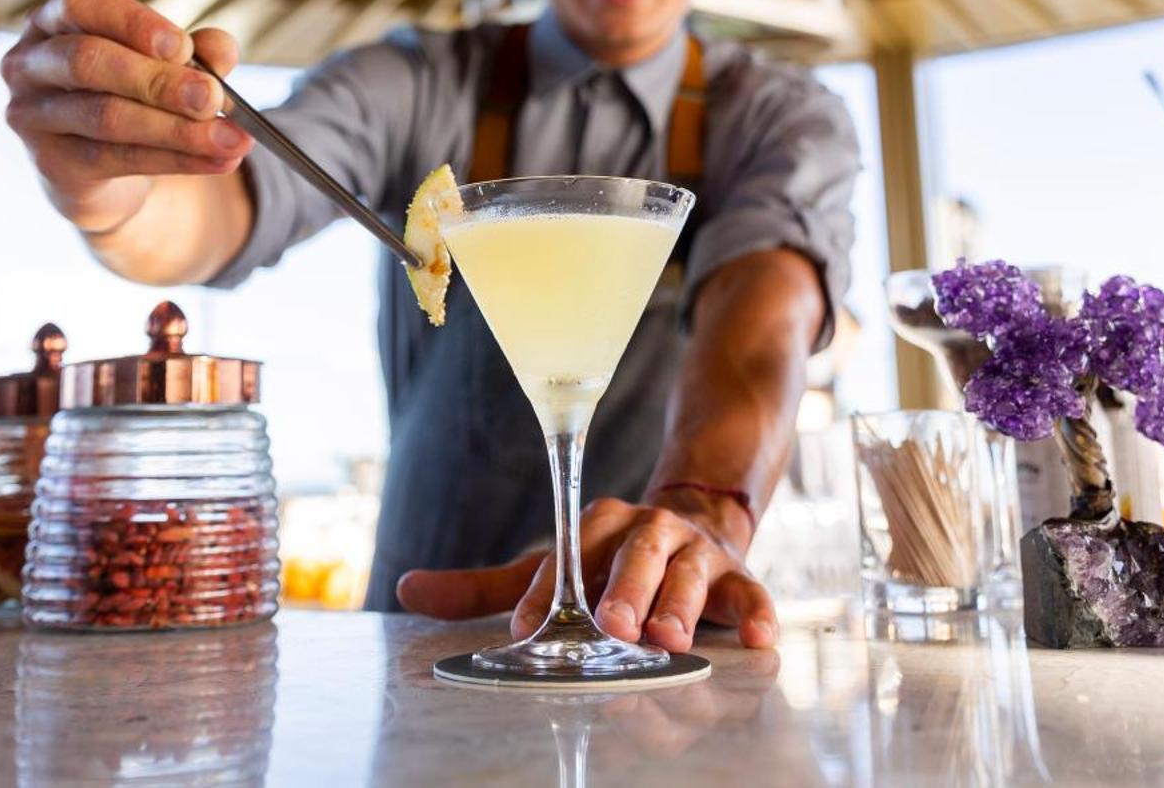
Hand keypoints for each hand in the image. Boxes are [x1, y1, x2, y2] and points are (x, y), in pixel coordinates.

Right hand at [0, 0, 253, 230]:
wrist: (103, 170)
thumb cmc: (133, 95)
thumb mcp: (168, 65)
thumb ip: (197, 52)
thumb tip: (221, 51)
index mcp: (55, 19)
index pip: (81, 3)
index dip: (131, 21)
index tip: (181, 46)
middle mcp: (31, 62)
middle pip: (89, 61)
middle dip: (159, 81)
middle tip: (211, 98)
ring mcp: (32, 116)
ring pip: (106, 117)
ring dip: (177, 129)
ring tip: (231, 139)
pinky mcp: (51, 163)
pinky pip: (116, 159)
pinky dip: (176, 159)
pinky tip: (217, 160)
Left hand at [394, 497, 777, 651]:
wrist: (694, 524)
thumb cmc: (610, 564)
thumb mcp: (553, 570)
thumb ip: (487, 587)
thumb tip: (405, 590)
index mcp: (598, 525)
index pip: (569, 553)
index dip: (548, 589)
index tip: (526, 626)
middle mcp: (648, 531)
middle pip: (636, 555)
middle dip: (625, 590)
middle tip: (612, 626)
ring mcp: (696, 552)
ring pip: (692, 574)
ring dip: (682, 606)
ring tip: (670, 639)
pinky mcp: (739, 574)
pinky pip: (752, 592)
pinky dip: (758, 612)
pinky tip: (758, 638)